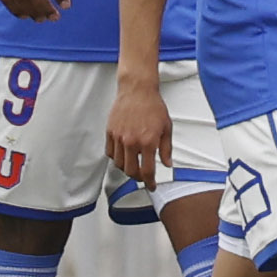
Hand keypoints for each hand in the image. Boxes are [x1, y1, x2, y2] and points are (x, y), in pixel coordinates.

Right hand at [104, 62, 171, 187]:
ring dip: (126, 168)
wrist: (137, 90)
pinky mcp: (110, 132)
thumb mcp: (167, 128)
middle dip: (138, 178)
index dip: (150, 182)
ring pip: (119, 164)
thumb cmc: (153, 106)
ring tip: (133, 165)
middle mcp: (132, 142)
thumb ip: (166, 149)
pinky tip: (123, 155)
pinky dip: (116, 158)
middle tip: (143, 177)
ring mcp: (119, 137)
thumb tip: (167, 164)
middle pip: (131, 171)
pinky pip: (110, 153)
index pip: (147, 171)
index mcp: (148, 142)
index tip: (151, 186)